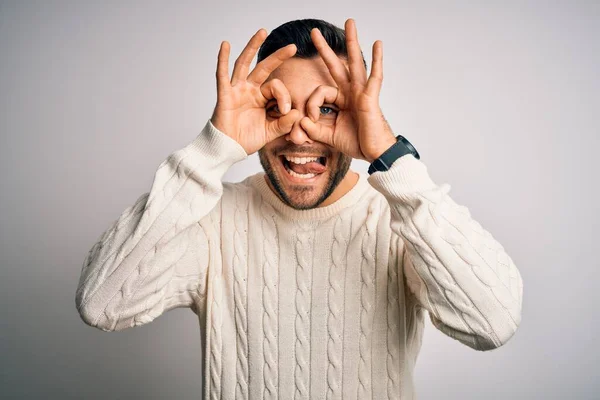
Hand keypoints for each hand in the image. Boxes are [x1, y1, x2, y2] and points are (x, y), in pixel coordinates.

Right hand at [210, 29, 300, 154]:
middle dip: (278, 57)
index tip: (285, 111)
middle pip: (264, 68)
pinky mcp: (225, 94)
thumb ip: (284, 124)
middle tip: (293, 46)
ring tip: (262, 32)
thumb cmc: (246, 140)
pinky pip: (222, 74)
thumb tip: (296, 113)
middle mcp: (250, 90)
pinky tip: (225, 44)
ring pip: (245, 64)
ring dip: (253, 47)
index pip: (277, 88)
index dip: (284, 96)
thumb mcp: (271, 131)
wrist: (228, 149)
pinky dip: (222, 59)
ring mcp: (237, 90)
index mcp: (262, 98)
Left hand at [298, 18, 396, 162]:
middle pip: (336, 65)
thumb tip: (299, 122)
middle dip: (324, 49)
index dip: (311, 105)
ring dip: (352, 41)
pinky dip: (377, 60)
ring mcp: (362, 92)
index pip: (319, 93)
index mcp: (341, 101)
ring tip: (350, 22)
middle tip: (313, 32)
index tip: (309, 120)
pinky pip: (375, 76)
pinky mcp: (370, 97)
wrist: (375, 153)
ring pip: (356, 62)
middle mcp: (351, 93)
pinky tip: (378, 43)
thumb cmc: (357, 143)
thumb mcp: (329, 136)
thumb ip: (313, 129)